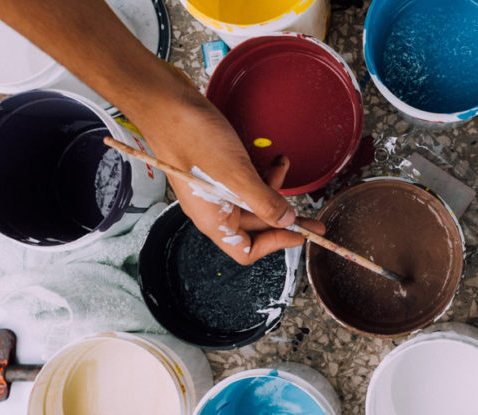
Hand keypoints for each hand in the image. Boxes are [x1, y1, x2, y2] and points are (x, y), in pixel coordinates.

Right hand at [134, 90, 324, 263]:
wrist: (164, 102)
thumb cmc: (192, 138)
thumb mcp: (237, 175)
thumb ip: (264, 202)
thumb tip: (286, 221)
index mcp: (213, 219)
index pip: (246, 250)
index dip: (275, 244)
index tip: (299, 233)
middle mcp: (212, 208)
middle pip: (254, 226)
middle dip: (283, 219)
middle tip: (313, 219)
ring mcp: (213, 188)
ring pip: (251, 200)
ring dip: (272, 188)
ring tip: (284, 166)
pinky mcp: (215, 168)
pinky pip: (244, 180)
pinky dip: (261, 173)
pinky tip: (273, 158)